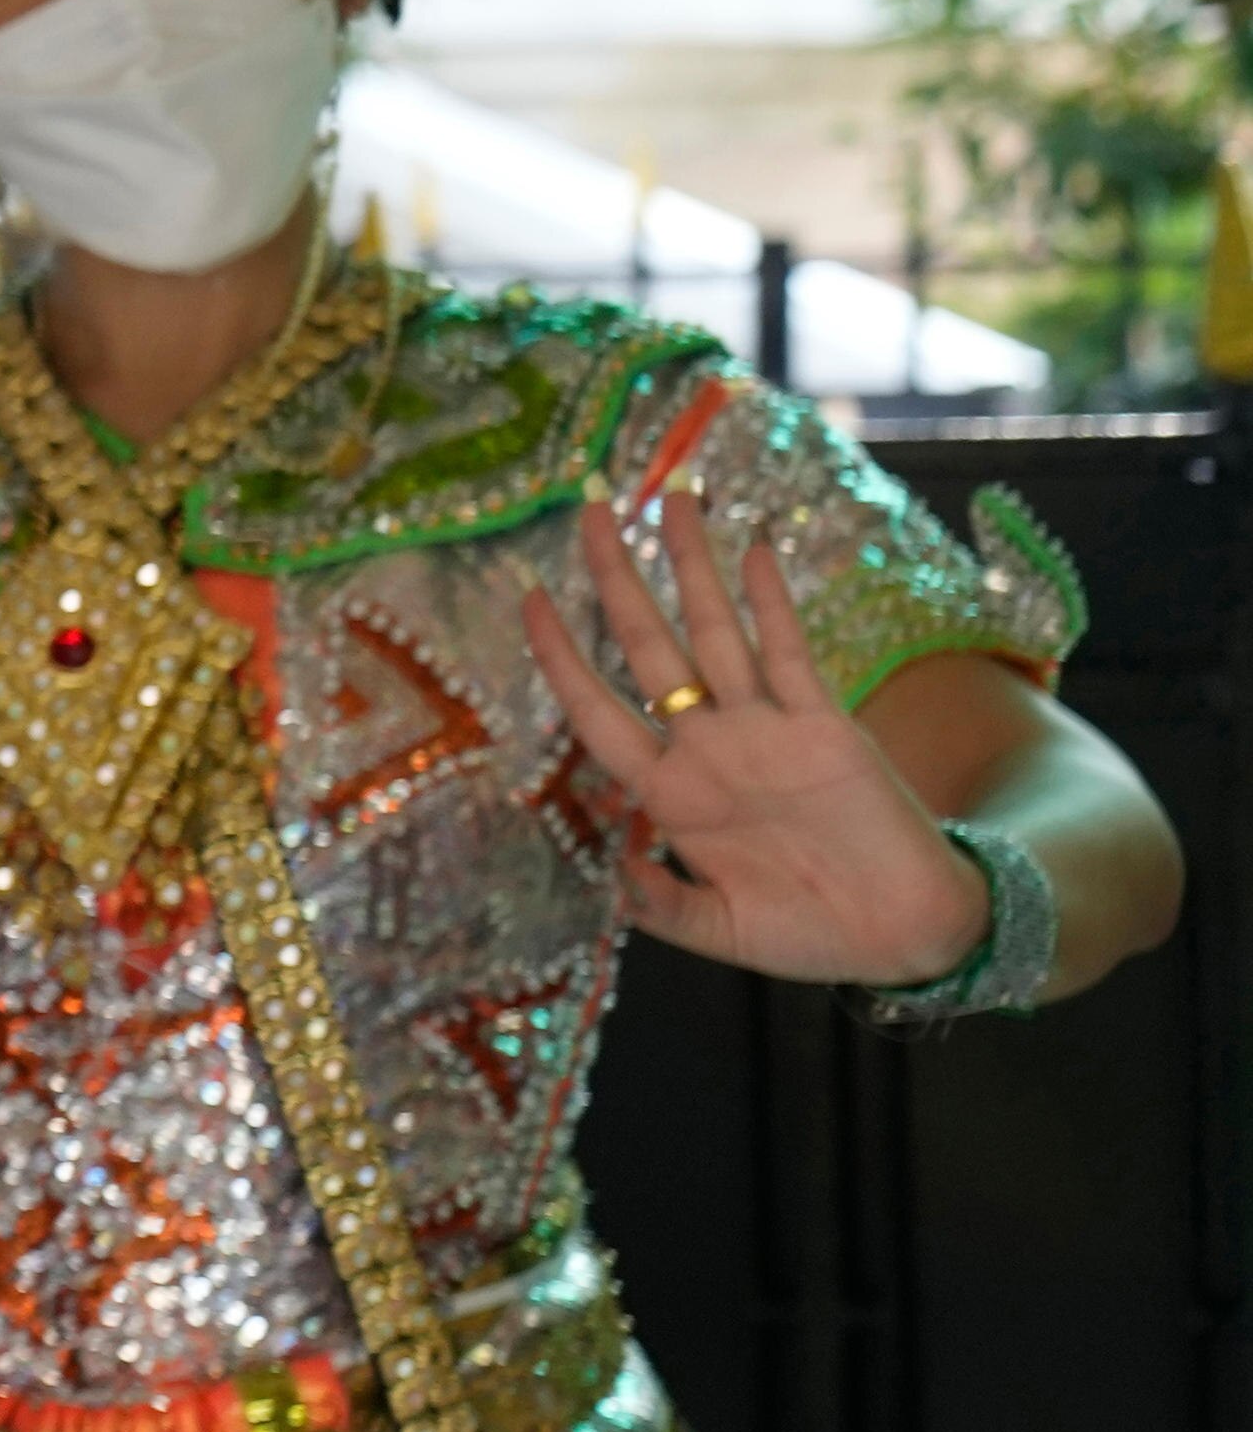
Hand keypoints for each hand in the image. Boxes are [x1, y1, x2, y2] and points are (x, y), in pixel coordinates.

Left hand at [520, 496, 991, 987]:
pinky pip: (790, 653)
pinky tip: (751, 550)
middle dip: (615, 578)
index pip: (596, 710)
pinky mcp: (826, 723)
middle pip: (646, 646)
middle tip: (588, 507)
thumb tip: (610, 873)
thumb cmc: (809, 934)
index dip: (560, 656)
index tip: (526, 597)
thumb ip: (660, 903)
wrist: (905, 934)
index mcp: (670, 796)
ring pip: (715, 631)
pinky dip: (770, 602)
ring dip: (692, 565)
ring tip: (670, 496)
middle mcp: (709, 748)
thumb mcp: (718, 930)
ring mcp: (765, 729)